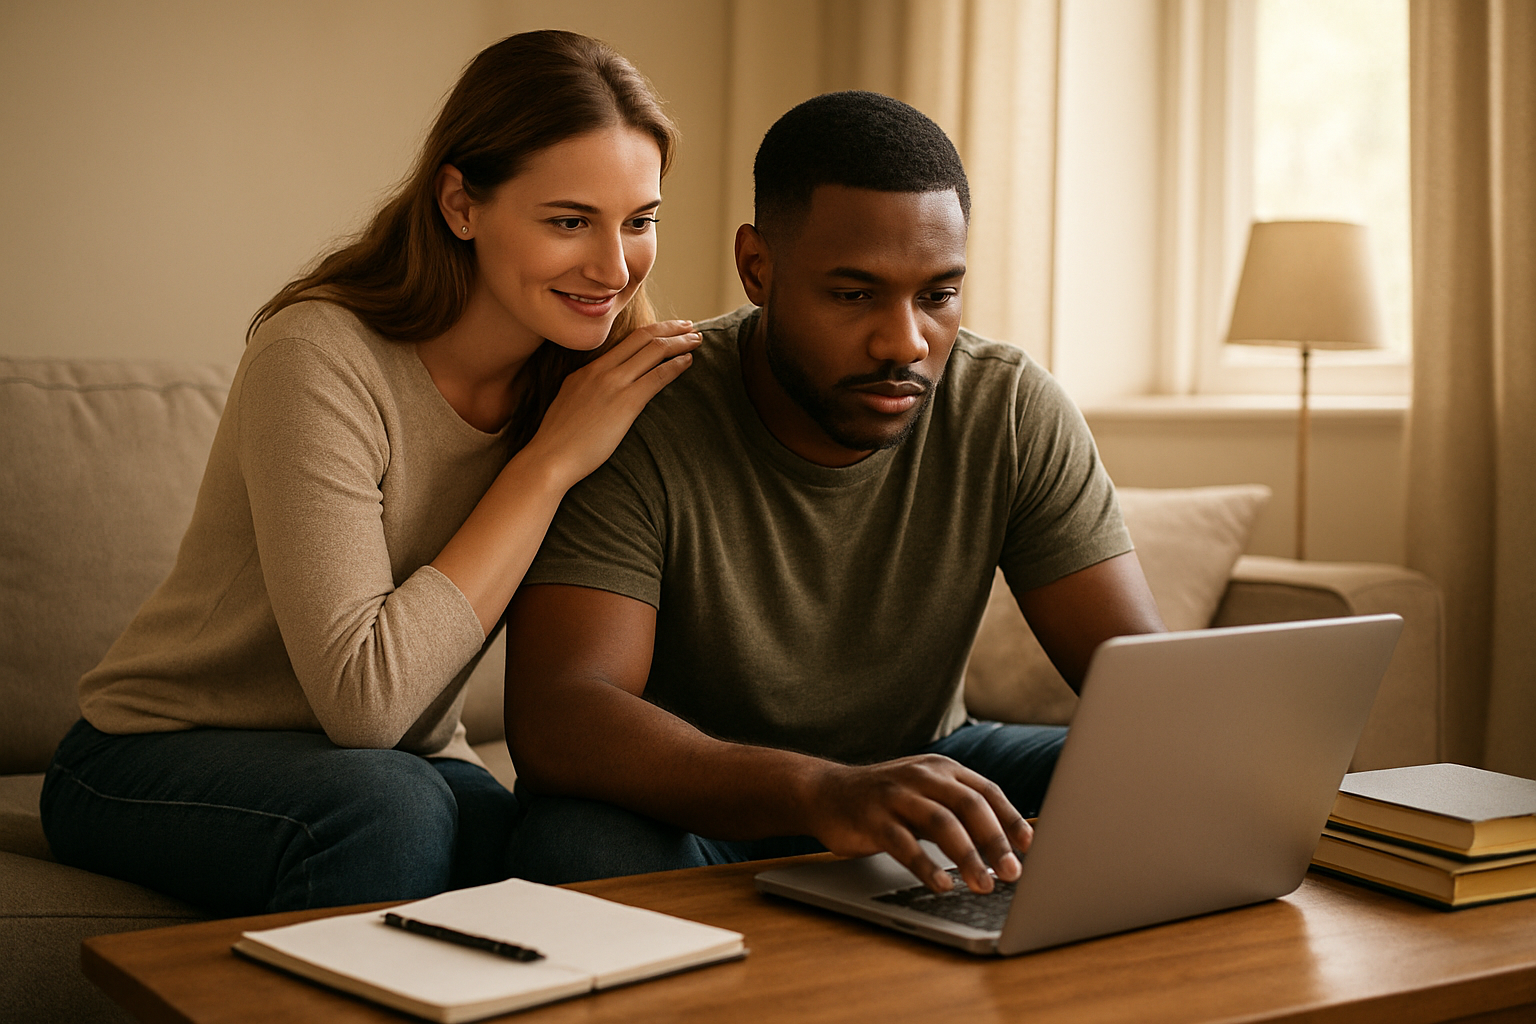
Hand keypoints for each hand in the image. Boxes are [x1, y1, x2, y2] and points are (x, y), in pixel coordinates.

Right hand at [523, 320, 700, 486]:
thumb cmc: (558, 441)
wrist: (549, 458)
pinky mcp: (625, 402)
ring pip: (653, 351)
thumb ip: (587, 391)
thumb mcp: (570, 404)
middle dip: (670, 328)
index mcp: (586, 370)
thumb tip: (603, 394)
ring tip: (697, 340)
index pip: (625, 342)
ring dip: (680, 343)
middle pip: (642, 337)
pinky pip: (657, 376)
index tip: (668, 329)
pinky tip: (688, 361)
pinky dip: (676, 365)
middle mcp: (600, 370)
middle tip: (690, 326)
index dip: (651, 331)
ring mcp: (613, 384)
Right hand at [804, 755, 1032, 893]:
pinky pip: (904, 843)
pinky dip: (926, 865)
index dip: (1011, 819)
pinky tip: (941, 884)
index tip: (1030, 847)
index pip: (986, 791)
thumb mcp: (926, 796)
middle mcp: (922, 776)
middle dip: (995, 841)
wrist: (825, 792)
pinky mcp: (872, 818)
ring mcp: (896, 795)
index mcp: (942, 769)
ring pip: (941, 822)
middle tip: (1013, 873)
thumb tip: (1004, 849)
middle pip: (969, 805)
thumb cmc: (885, 801)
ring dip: (967, 856)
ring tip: (984, 885)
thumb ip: (959, 813)